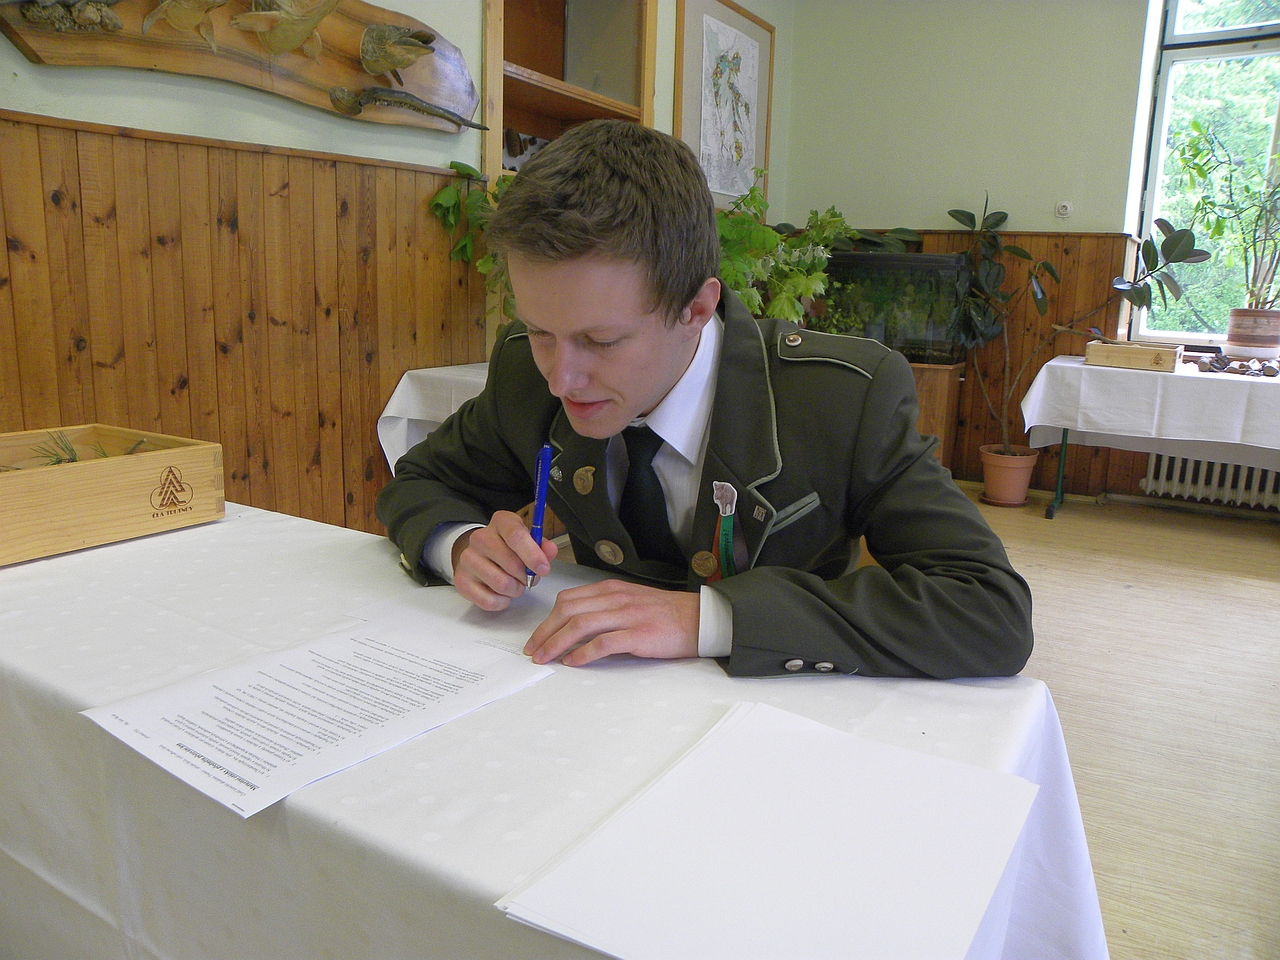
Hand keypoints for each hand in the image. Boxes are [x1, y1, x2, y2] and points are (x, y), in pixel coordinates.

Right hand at [452, 510, 558, 610]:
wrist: (480, 556)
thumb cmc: (509, 549)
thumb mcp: (529, 541)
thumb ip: (542, 547)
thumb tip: (550, 550)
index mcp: (501, 522)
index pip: (516, 535)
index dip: (533, 555)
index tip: (543, 569)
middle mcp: (480, 537)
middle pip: (511, 563)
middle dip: (526, 577)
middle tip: (527, 578)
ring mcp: (468, 558)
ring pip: (501, 584)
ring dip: (515, 590)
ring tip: (515, 585)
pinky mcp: (461, 580)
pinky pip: (489, 600)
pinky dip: (502, 602)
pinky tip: (502, 594)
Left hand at [524, 579, 699, 666]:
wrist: (700, 618)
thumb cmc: (666, 614)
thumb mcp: (631, 602)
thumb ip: (605, 609)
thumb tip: (576, 628)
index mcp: (611, 589)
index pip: (568, 599)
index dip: (548, 619)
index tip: (536, 637)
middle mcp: (616, 598)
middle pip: (568, 611)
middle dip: (545, 632)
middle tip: (533, 651)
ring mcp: (627, 615)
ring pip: (580, 625)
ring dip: (557, 643)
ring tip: (545, 659)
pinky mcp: (638, 634)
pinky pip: (603, 642)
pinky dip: (583, 652)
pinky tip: (573, 662)